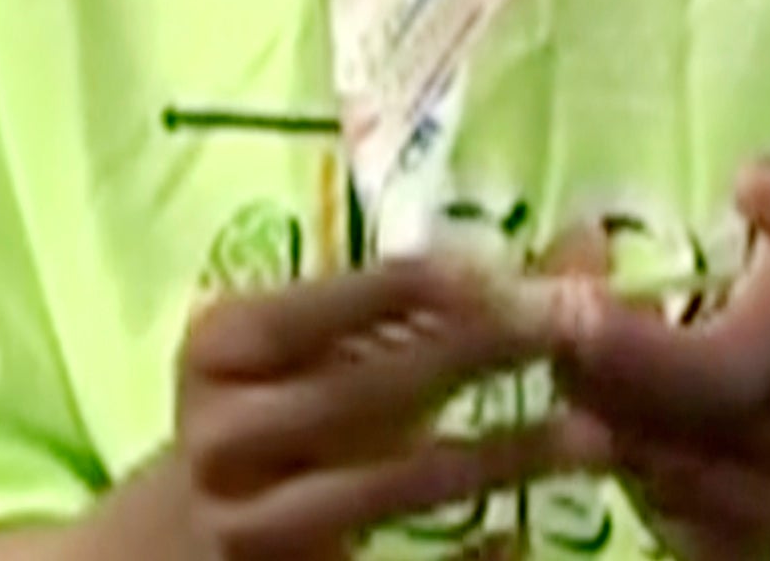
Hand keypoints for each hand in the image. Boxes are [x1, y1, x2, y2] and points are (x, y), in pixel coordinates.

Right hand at [174, 255, 596, 560]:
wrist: (175, 544)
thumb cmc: (272, 417)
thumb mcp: (323, 349)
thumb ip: (437, 301)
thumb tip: (586, 241)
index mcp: (224, 345)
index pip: (335, 298)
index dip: (432, 284)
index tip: (521, 271)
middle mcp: (224, 430)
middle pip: (366, 386)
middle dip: (481, 353)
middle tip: (577, 330)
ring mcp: (245, 522)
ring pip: (384, 488)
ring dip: (495, 457)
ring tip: (593, 439)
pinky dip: (461, 557)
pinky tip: (520, 539)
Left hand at [544, 158, 769, 560]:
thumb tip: (749, 186)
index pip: (656, 366)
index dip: (589, 318)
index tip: (584, 265)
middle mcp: (749, 456)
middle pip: (606, 412)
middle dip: (575, 348)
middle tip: (586, 290)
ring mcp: (732, 517)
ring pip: (615, 456)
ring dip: (601, 399)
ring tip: (629, 342)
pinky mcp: (724, 552)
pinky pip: (642, 498)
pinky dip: (634, 449)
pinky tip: (662, 406)